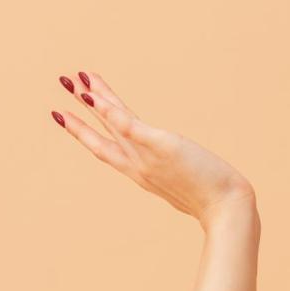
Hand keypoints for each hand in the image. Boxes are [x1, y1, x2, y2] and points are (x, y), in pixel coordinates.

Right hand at [52, 71, 256, 224]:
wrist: (227, 210)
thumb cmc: (214, 201)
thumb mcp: (187, 187)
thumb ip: (176, 176)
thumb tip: (180, 173)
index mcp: (142, 173)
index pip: (107, 149)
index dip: (85, 133)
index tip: (67, 117)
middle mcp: (139, 165)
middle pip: (101, 135)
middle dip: (78, 113)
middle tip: (62, 85)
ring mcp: (147, 156)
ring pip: (113, 124)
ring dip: (92, 100)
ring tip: (73, 80)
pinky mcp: (161, 147)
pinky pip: (129, 126)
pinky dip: (110, 111)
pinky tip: (94, 95)